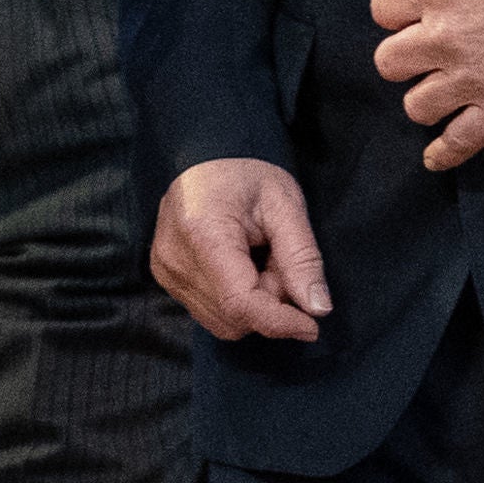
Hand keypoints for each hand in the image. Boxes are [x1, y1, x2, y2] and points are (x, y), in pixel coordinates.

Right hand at [151, 157, 331, 341]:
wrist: (206, 158)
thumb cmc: (246, 176)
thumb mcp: (285, 205)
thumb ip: (302, 257)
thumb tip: (317, 308)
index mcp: (202, 233)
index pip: (240, 302)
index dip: (279, 321)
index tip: (311, 325)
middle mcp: (175, 258)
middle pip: (234, 315)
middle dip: (270, 303)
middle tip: (281, 262)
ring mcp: (166, 271)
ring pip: (224, 321)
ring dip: (254, 303)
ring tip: (260, 260)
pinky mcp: (166, 278)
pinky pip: (210, 313)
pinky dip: (236, 301)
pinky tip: (242, 267)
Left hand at [370, 0, 483, 172]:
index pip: (382, 8)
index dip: (396, 14)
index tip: (409, 16)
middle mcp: (443, 36)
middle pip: (389, 62)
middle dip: (406, 58)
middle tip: (427, 54)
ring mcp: (470, 77)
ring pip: (416, 106)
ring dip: (427, 99)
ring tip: (444, 91)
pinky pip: (459, 142)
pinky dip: (444, 154)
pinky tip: (434, 158)